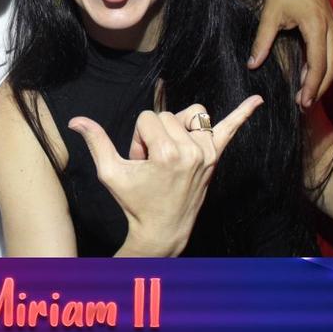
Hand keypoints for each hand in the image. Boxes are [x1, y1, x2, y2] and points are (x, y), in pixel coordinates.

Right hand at [70, 95, 263, 256]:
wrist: (163, 230)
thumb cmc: (135, 202)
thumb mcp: (111, 173)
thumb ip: (96, 141)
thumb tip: (75, 120)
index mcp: (168, 153)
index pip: (148, 118)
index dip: (138, 138)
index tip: (140, 161)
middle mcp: (192, 150)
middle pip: (167, 115)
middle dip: (154, 134)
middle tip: (152, 164)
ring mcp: (208, 153)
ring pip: (192, 114)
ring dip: (178, 126)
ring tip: (171, 151)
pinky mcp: (216, 158)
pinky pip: (230, 130)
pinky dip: (243, 114)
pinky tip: (258, 101)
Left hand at [247, 0, 332, 108]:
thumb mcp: (270, 14)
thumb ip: (262, 41)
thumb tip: (252, 65)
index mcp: (316, 27)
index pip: (317, 64)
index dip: (311, 86)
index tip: (303, 102)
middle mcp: (330, 29)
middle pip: (331, 67)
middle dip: (319, 88)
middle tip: (303, 106)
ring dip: (320, 80)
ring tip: (305, 97)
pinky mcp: (330, 26)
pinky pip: (330, 52)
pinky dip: (321, 68)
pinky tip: (307, 78)